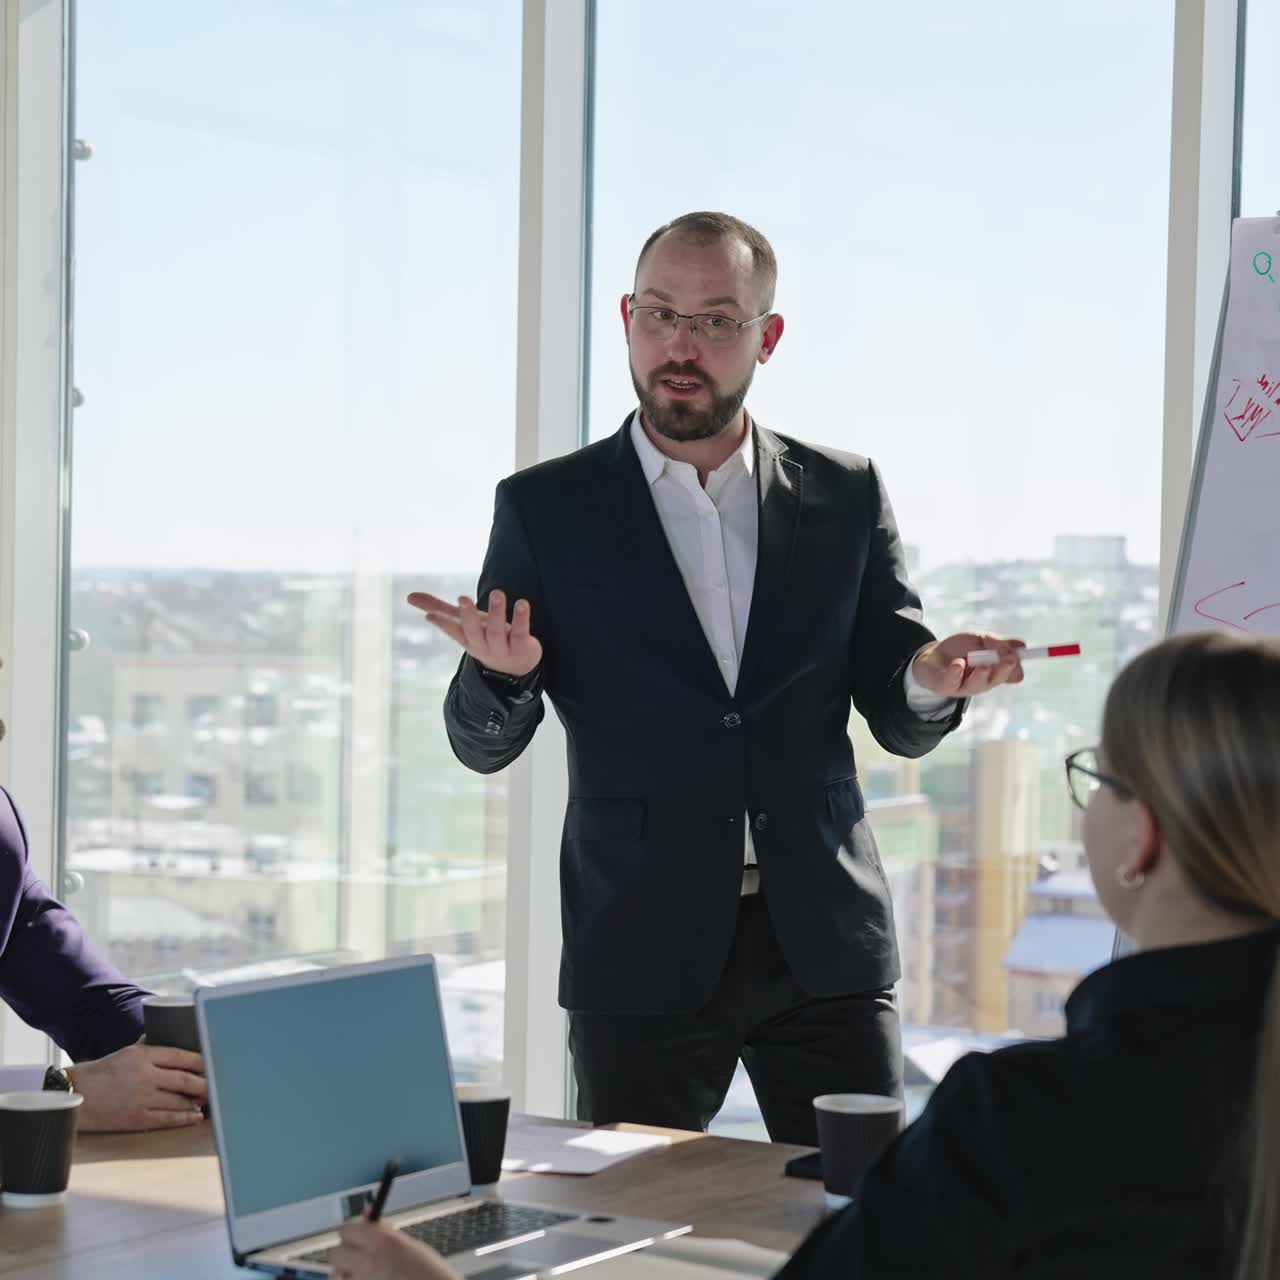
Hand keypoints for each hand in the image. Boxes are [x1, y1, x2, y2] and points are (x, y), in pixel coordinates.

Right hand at [66, 1042, 205, 1131]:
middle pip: (185, 1079)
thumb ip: (147, 1047)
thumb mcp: (124, 1053)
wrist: (71, 1097)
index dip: (201, 1062)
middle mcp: (144, 1076)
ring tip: (209, 1100)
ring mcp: (141, 1098)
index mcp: (141, 1055)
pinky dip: (184, 1117)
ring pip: (178, 1100)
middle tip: (218, 1085)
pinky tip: (195, 1116)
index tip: (213, 1064)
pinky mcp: (135, 1118)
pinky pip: (167, 1118)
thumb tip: (168, 1036)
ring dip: (197, 1101)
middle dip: (205, 1083)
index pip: (181, 1056)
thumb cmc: (98, 1073)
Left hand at [330, 1217, 461, 1279]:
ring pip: (337, 1276)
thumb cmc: (432, 1275)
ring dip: (346, 1275)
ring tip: (366, 1277)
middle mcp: (368, 1263)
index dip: (352, 1231)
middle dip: (345, 1254)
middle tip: (359, 1258)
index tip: (358, 1235)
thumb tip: (367, 1214)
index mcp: (382, 1242)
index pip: (347, 1229)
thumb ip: (384, 1232)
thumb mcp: (411, 1246)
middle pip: (335, 1253)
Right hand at [407, 590, 541, 678]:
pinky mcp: (523, 648)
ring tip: (497, 593)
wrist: (517, 667)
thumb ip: (439, 609)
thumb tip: (408, 596)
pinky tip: (521, 603)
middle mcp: (482, 645)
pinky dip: (521, 619)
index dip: (442, 624)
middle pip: (473, 632)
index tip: (431, 616)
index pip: (452, 631)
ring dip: (496, 613)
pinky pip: (521, 633)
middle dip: (468, 616)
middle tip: (463, 599)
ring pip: (496, 632)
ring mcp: (502, 649)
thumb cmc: (486, 638)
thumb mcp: (464, 623)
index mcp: (466, 639)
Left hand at [911, 632, 1025, 698]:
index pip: (1013, 674)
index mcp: (995, 671)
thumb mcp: (979, 640)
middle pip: (998, 679)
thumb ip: (997, 642)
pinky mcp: (945, 686)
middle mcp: (983, 681)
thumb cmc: (959, 650)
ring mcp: (964, 686)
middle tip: (1009, 659)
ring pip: (977, 684)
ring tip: (984, 666)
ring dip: (981, 674)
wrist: (931, 657)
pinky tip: (958, 663)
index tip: (1018, 654)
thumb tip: (1021, 645)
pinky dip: (956, 672)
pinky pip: (952, 682)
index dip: (1017, 666)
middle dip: (1004, 669)